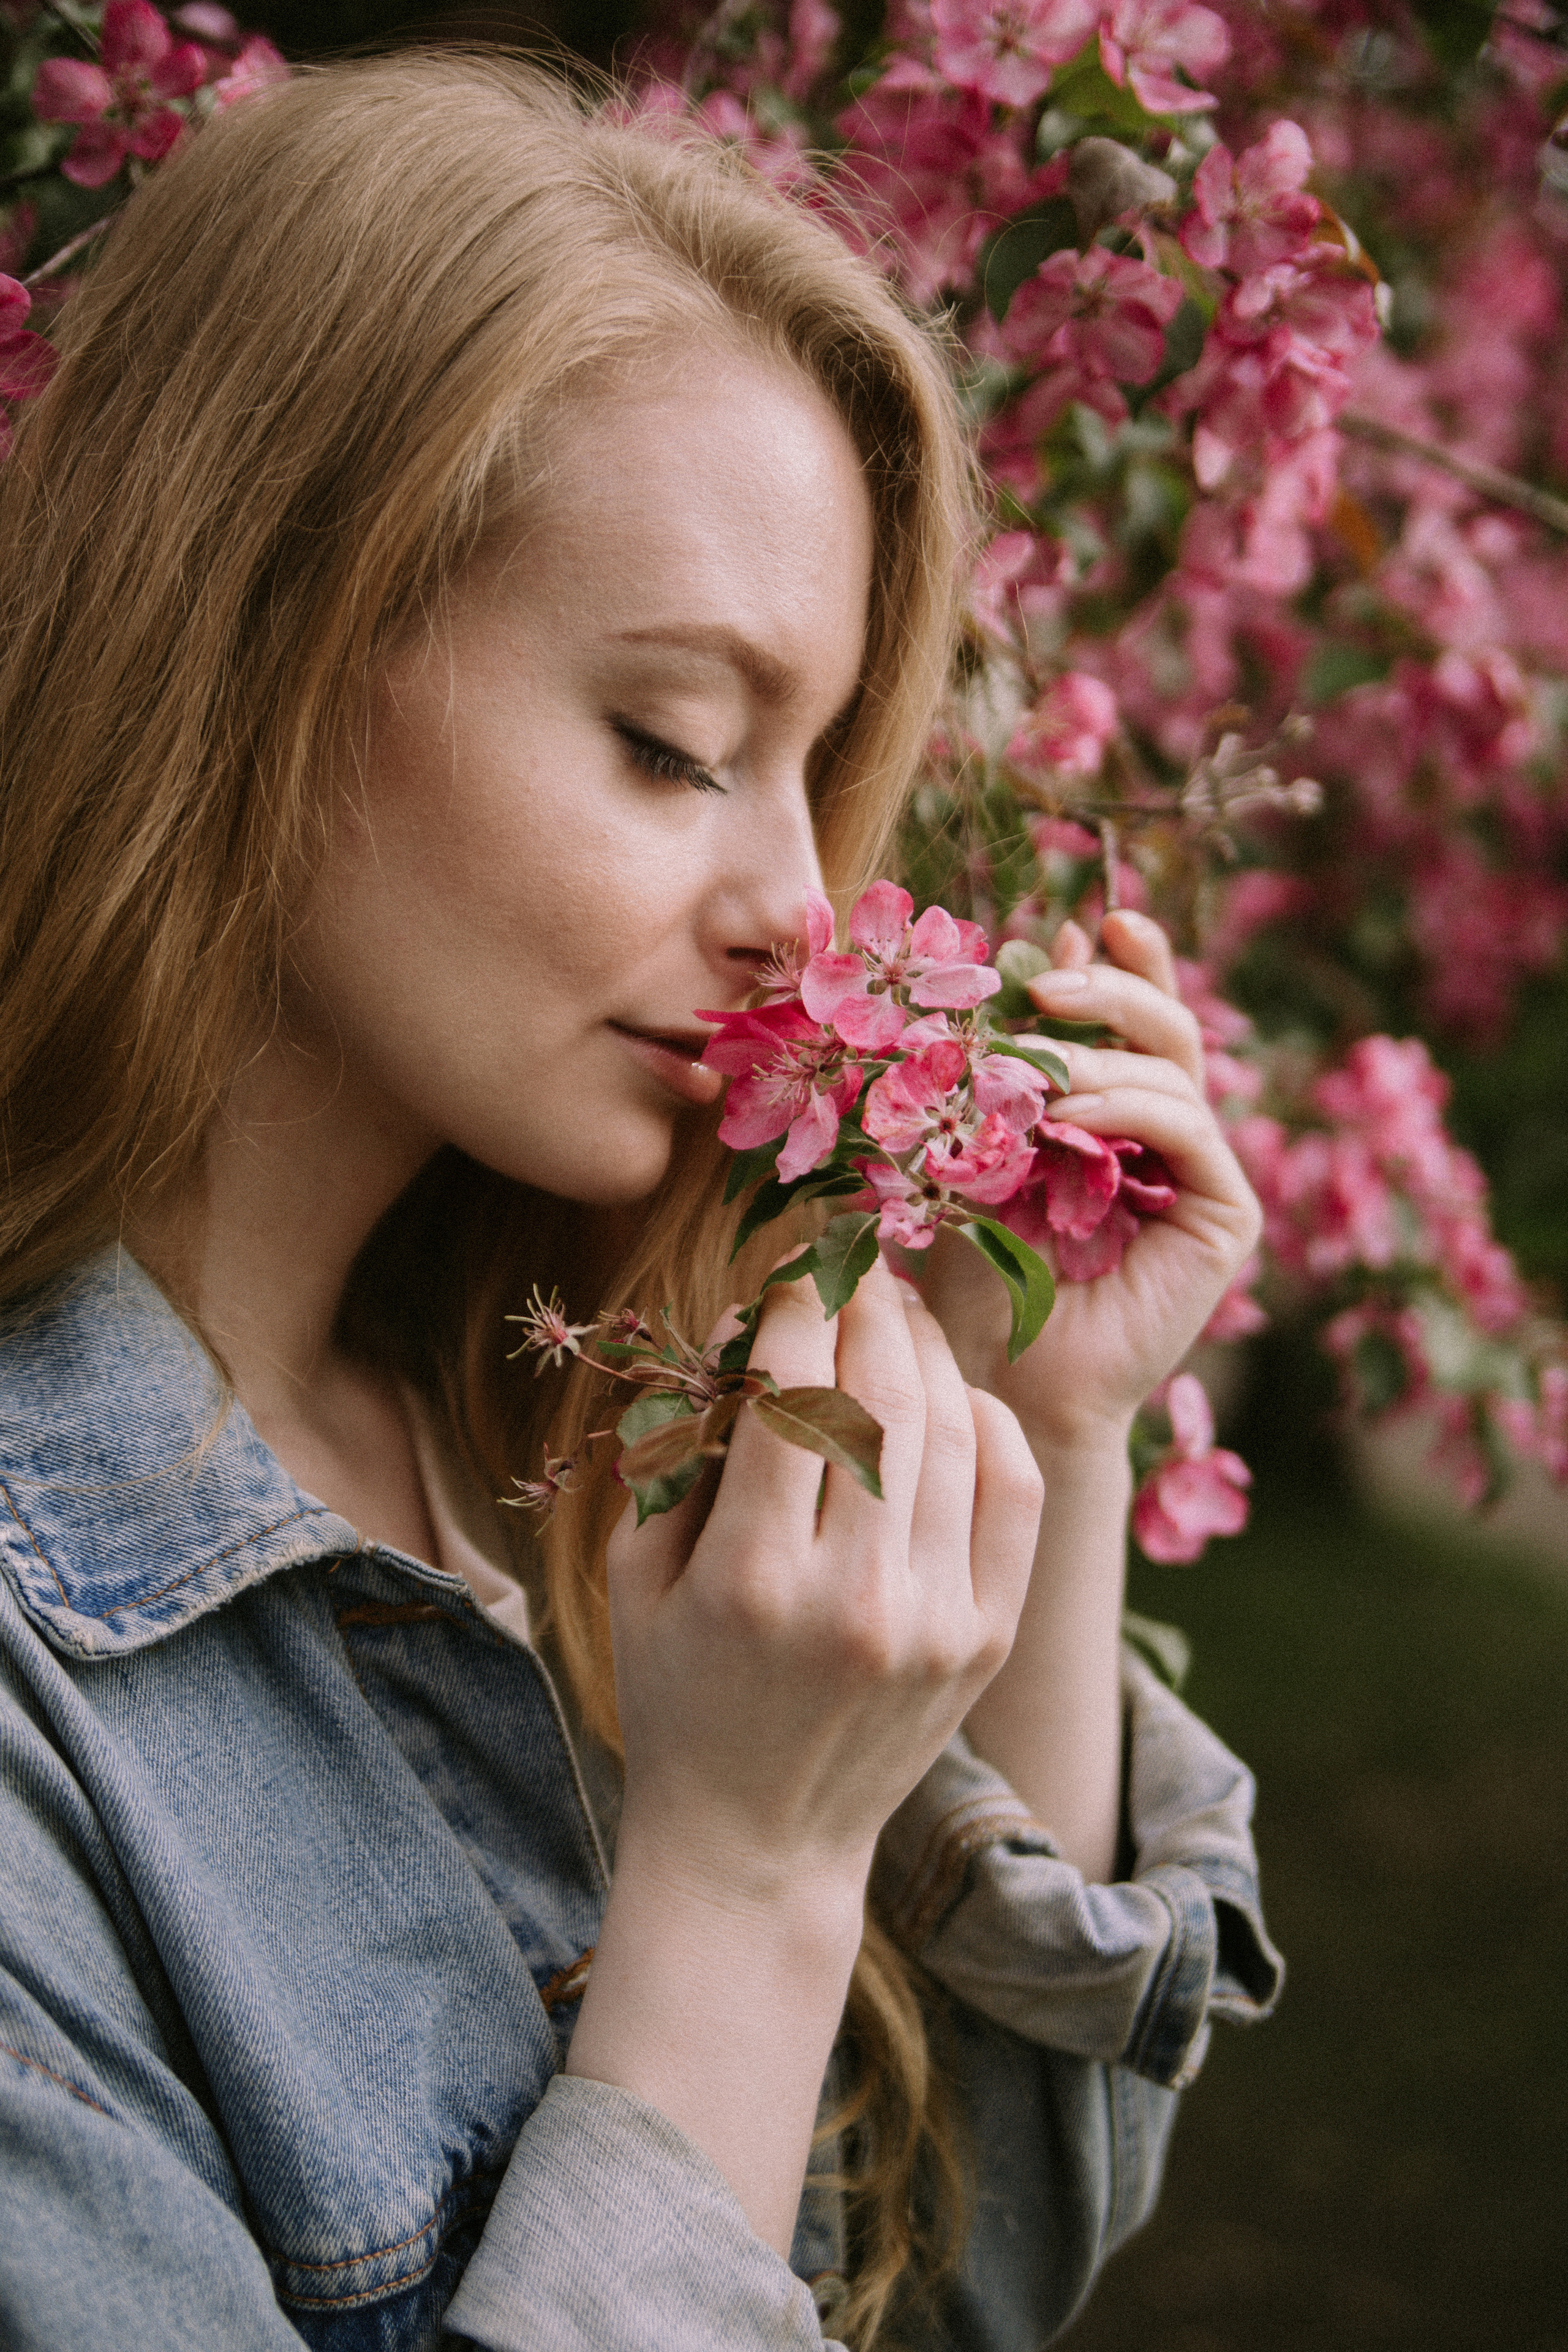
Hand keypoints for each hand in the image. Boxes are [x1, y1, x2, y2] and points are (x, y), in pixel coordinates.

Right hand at [604, 1254, 1041, 1907]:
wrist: (758, 1843)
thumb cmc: (677, 1694)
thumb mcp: (637, 1576)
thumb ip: (680, 1452)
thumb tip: (745, 1332)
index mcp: (749, 1578)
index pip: (788, 1391)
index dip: (793, 1308)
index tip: (789, 1271)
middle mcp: (852, 1597)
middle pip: (881, 1396)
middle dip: (867, 1305)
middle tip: (855, 1264)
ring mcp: (935, 1621)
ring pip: (953, 1431)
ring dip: (928, 1350)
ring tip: (901, 1312)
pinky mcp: (987, 1640)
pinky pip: (1012, 1494)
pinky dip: (990, 1424)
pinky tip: (958, 1397)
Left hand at [919, 908, 1261, 1450]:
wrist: (997, 1379)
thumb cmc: (973, 1274)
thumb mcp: (977, 1147)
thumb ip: (1011, 1061)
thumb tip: (1047, 953)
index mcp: (1115, 1115)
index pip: (1134, 1021)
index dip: (1125, 964)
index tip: (1091, 921)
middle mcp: (1167, 1139)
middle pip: (1168, 1028)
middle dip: (1115, 989)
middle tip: (1050, 979)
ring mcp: (1201, 1175)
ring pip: (1177, 1071)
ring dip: (1103, 1053)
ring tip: (1038, 1061)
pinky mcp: (1223, 1217)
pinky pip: (1190, 1131)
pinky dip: (1130, 1109)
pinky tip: (1073, 1114)